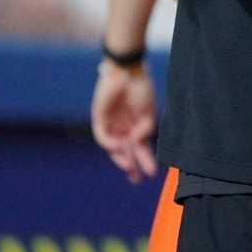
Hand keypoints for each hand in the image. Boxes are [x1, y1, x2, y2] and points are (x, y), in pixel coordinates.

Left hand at [91, 59, 157, 183]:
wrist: (127, 71)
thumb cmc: (140, 89)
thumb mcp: (148, 113)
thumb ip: (144, 130)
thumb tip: (137, 144)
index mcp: (137, 126)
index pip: (139, 147)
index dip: (145, 160)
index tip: (152, 173)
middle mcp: (124, 128)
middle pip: (126, 152)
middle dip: (131, 166)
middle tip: (136, 179)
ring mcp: (112, 124)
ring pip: (114, 147)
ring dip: (121, 157)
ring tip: (130, 165)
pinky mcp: (100, 119)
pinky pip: (103, 136)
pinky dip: (110, 143)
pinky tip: (119, 146)